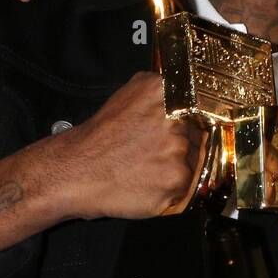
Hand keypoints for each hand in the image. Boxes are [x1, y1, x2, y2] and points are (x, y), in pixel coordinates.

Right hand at [50, 72, 206, 219]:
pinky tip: (149, 181)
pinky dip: (172, 186)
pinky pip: (188, 183)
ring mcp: (178, 150)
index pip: (202, 105)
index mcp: (168, 92)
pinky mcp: (177, 178)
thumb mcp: (128, 95)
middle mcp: (177, 119)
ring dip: (177, 165)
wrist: (75, 171)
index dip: (194, 119)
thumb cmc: (101, 136)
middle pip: (199, 134)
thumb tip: (185, 91)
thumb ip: (161, 90)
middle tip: (154, 151)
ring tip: (148, 167)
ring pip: (195, 159)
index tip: (187, 128)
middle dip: (182, 144)